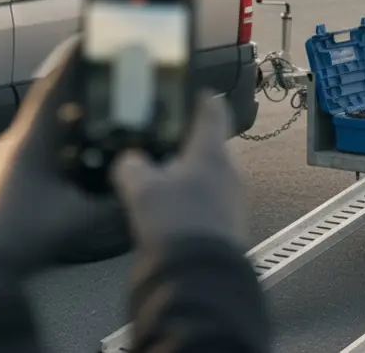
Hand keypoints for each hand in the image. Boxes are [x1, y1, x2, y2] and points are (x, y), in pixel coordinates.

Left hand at [0, 36, 117, 275]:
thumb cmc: (22, 233)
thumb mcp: (77, 216)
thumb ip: (113, 197)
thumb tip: (143, 181)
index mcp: (31, 139)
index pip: (55, 87)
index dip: (73, 60)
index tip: (91, 37)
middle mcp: (21, 141)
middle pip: (57, 101)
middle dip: (85, 84)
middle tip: (115, 69)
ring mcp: (16, 156)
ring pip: (53, 124)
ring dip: (79, 112)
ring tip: (111, 104)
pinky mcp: (16, 173)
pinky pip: (48, 143)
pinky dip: (70, 137)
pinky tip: (92, 144)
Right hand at [112, 96, 247, 250]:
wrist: (201, 272)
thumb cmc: (176, 222)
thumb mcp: (141, 189)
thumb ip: (132, 167)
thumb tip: (130, 160)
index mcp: (211, 152)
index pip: (213, 113)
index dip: (204, 100)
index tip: (201, 93)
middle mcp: (230, 171)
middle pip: (212, 147)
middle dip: (191, 145)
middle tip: (168, 144)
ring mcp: (234, 198)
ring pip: (212, 176)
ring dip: (192, 176)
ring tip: (165, 181)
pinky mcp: (230, 223)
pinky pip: (212, 202)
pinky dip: (195, 200)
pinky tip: (175, 212)